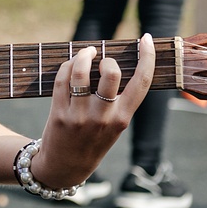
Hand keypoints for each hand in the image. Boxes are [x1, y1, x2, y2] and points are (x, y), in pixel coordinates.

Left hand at [29, 34, 154, 189]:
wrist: (65, 168)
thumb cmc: (92, 141)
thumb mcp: (113, 125)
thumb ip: (118, 100)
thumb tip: (114, 62)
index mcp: (123, 118)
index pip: (142, 82)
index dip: (147, 57)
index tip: (145, 39)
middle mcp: (103, 117)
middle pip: (111, 74)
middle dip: (108, 59)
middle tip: (102, 58)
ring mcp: (80, 115)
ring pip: (81, 72)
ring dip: (83, 55)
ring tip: (86, 53)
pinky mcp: (59, 113)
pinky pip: (62, 79)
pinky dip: (67, 65)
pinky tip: (71, 64)